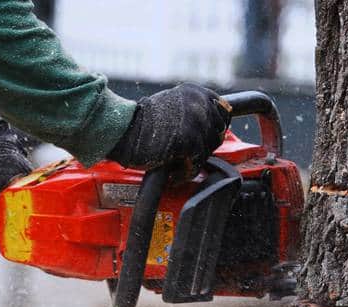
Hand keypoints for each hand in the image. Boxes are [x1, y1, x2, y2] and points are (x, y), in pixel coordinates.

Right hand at [107, 83, 231, 176]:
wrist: (123, 130)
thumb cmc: (143, 122)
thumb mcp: (174, 105)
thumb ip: (194, 110)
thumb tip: (216, 128)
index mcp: (196, 92)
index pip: (224, 112)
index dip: (216, 128)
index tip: (206, 138)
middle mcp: (199, 103)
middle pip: (218, 133)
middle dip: (204, 146)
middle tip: (186, 153)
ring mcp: (196, 121)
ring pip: (209, 150)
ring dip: (193, 160)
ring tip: (176, 162)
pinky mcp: (190, 140)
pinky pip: (197, 163)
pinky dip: (186, 171)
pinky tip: (174, 172)